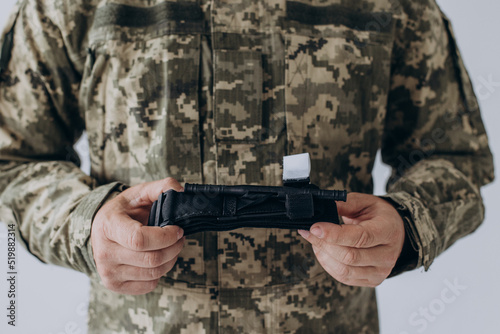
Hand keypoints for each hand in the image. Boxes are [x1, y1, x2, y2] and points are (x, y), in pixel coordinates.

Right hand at [91, 178, 184, 294]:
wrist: (101, 230)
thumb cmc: (123, 211)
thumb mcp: (138, 193)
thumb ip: (161, 187)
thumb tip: (180, 191)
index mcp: (108, 226)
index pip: (139, 240)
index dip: (165, 237)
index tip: (177, 229)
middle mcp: (104, 252)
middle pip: (152, 259)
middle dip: (174, 247)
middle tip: (179, 237)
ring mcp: (108, 272)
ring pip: (153, 273)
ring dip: (171, 259)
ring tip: (171, 246)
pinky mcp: (114, 285)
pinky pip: (149, 285)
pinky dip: (160, 272)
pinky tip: (158, 258)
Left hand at [298, 192, 404, 286]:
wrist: (396, 231)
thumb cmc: (379, 215)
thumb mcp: (365, 202)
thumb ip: (345, 203)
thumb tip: (322, 207)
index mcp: (387, 231)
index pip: (360, 237)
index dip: (334, 234)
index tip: (314, 227)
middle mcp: (387, 255)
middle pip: (349, 256)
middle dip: (323, 243)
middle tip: (309, 231)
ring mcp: (380, 271)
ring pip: (344, 271)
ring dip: (323, 255)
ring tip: (315, 240)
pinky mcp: (372, 280)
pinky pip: (344, 278)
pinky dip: (328, 265)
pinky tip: (323, 251)